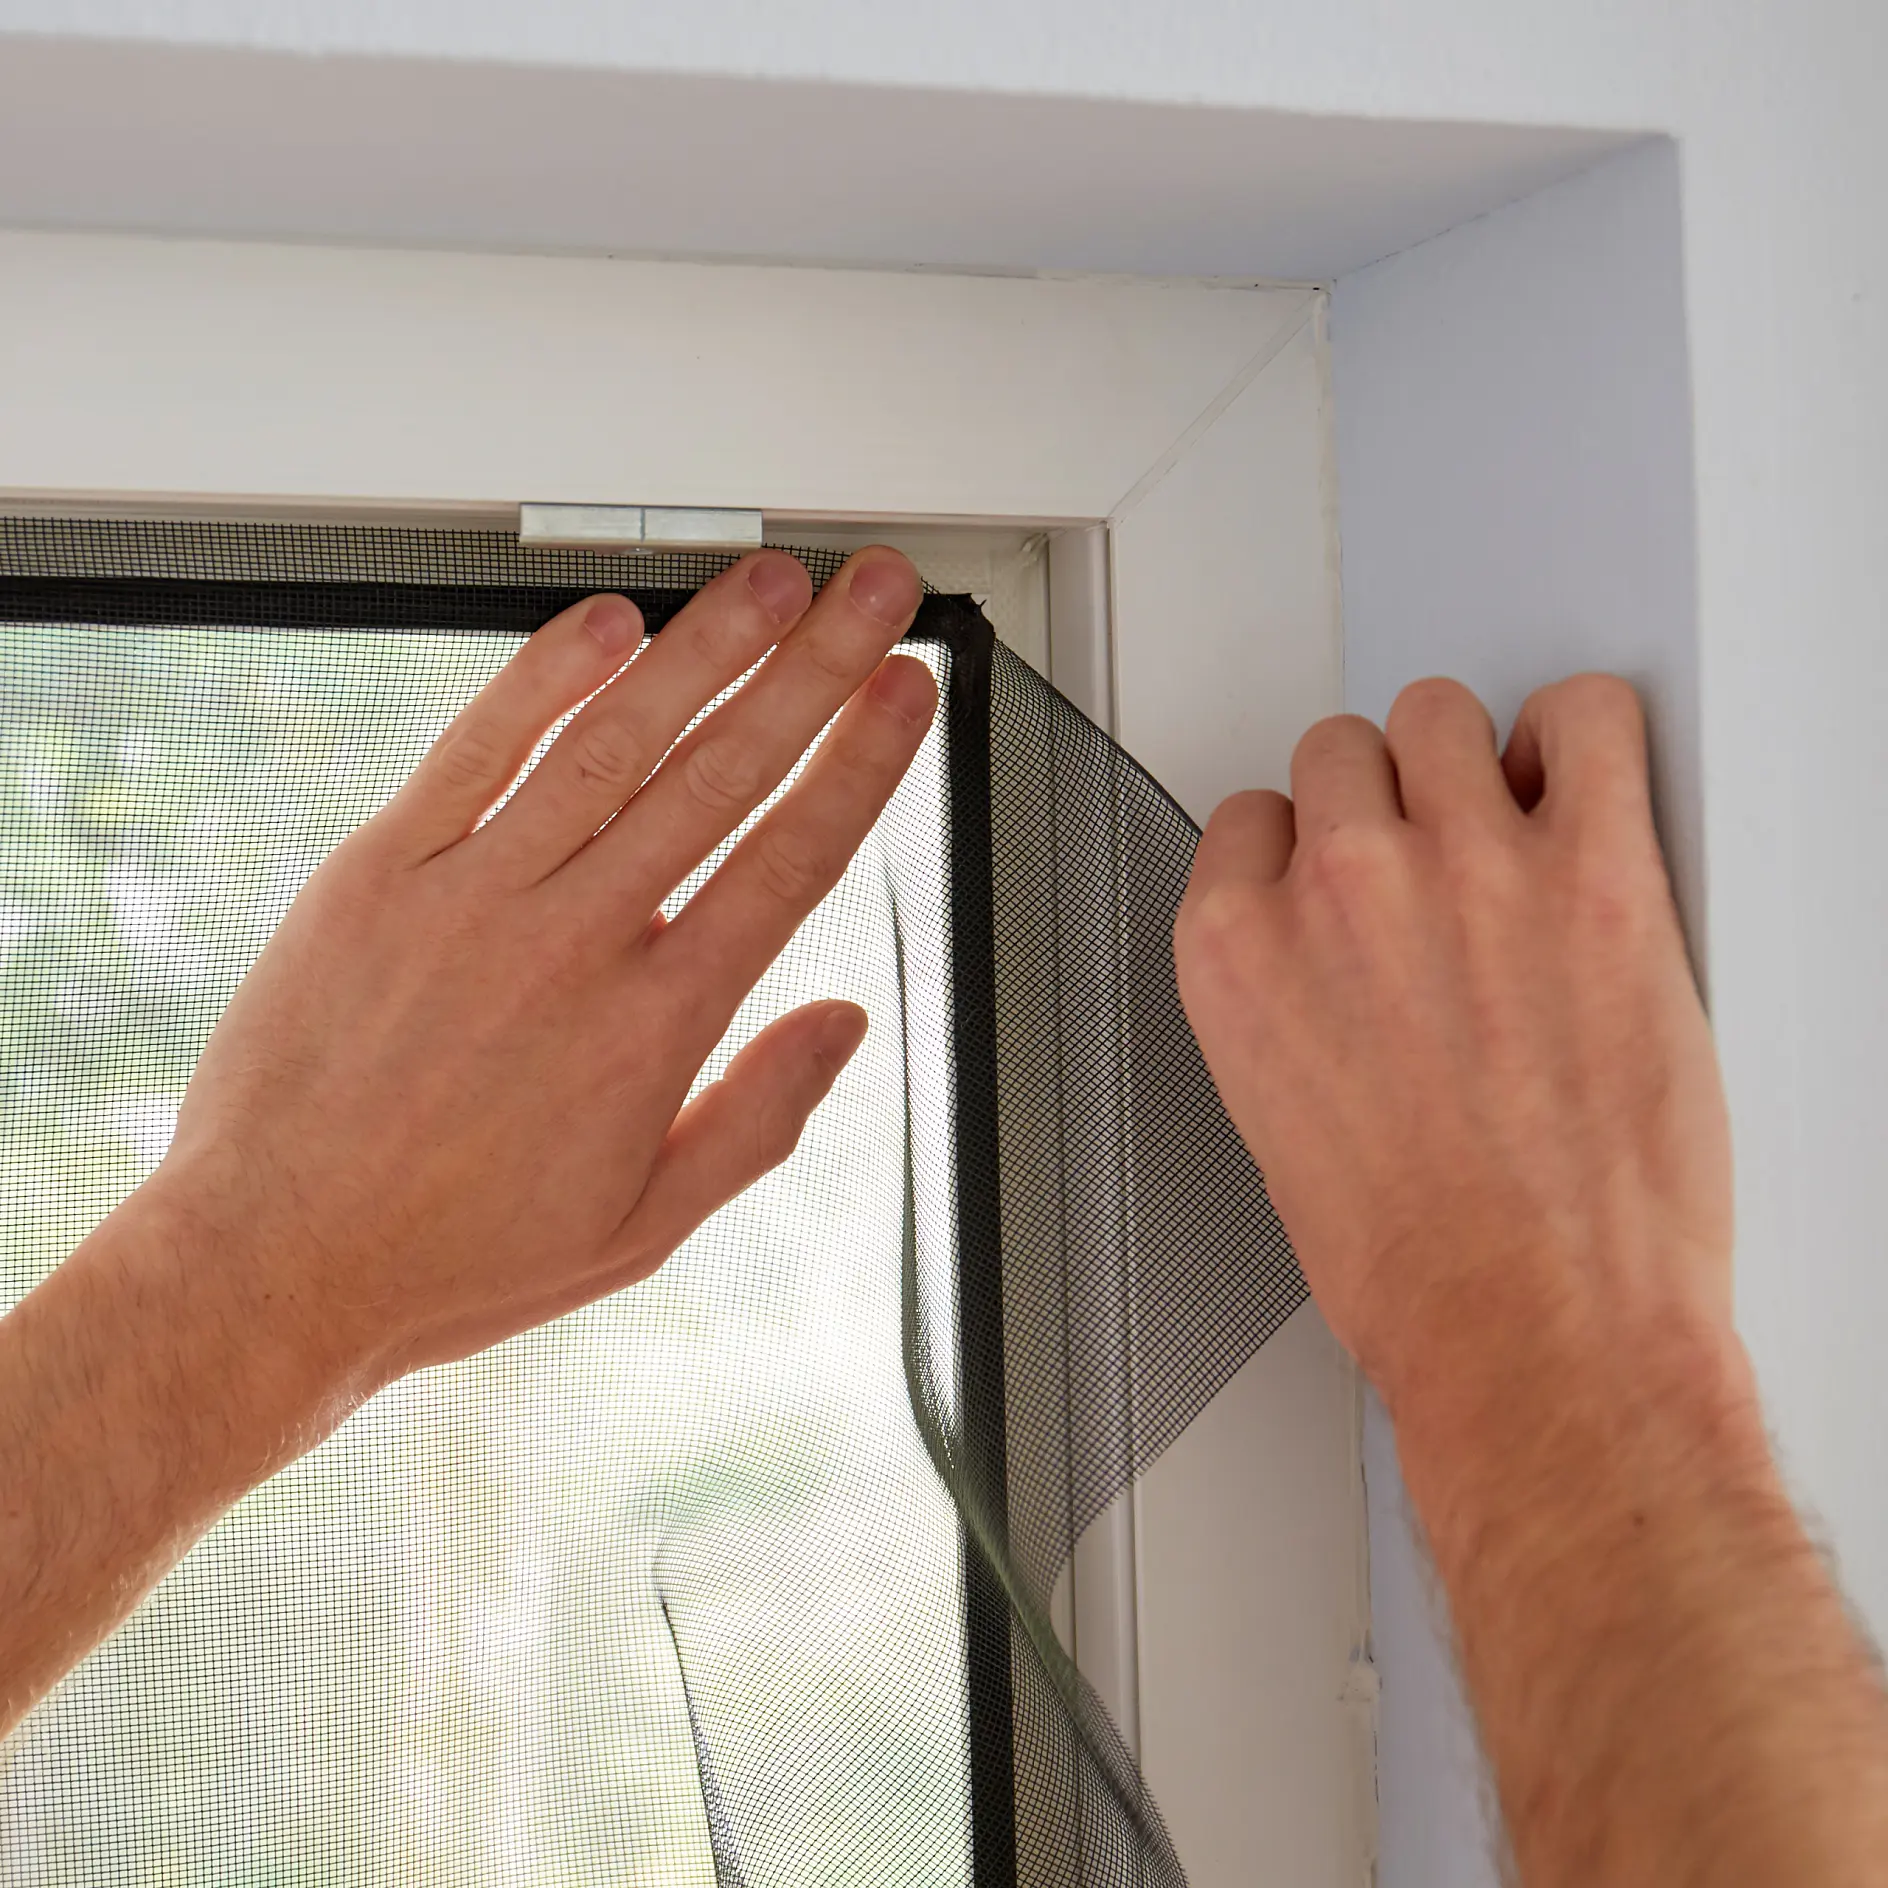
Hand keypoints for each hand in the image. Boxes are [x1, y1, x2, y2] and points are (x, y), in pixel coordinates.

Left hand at [134, 546, 934, 1405]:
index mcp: (652, 1027)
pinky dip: (542, 678)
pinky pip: (473, 749)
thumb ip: (758, 1119)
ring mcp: (472, 896)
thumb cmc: (450, 1255)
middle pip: (721, 774)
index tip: (903, 691)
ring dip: (701, 649)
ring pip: (612, 743)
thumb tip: (840, 1027)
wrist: (269, 1263)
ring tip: (767, 580)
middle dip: (813, 668)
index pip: (787, 860)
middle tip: (870, 592)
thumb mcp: (642, 1228)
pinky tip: (606, 624)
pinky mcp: (376, 874)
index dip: (858, 762)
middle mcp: (572, 943)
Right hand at [1174, 676, 1732, 1419]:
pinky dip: (1584, 737)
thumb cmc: (1416, 1271)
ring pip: (1440, 715)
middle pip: (1339, 753)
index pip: (1249, 820)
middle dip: (1381, 803)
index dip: (1302, 850)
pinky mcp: (1596, 872)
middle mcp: (1338, 891)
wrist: (1538, 1336)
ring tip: (1512, 825)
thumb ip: (1289, 1008)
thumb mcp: (1279, 1129)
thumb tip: (1332, 963)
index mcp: (1239, 953)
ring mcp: (1464, 869)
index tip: (1339, 878)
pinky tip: (1584, 788)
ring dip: (1471, 765)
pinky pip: (1586, 717)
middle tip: (1428, 862)